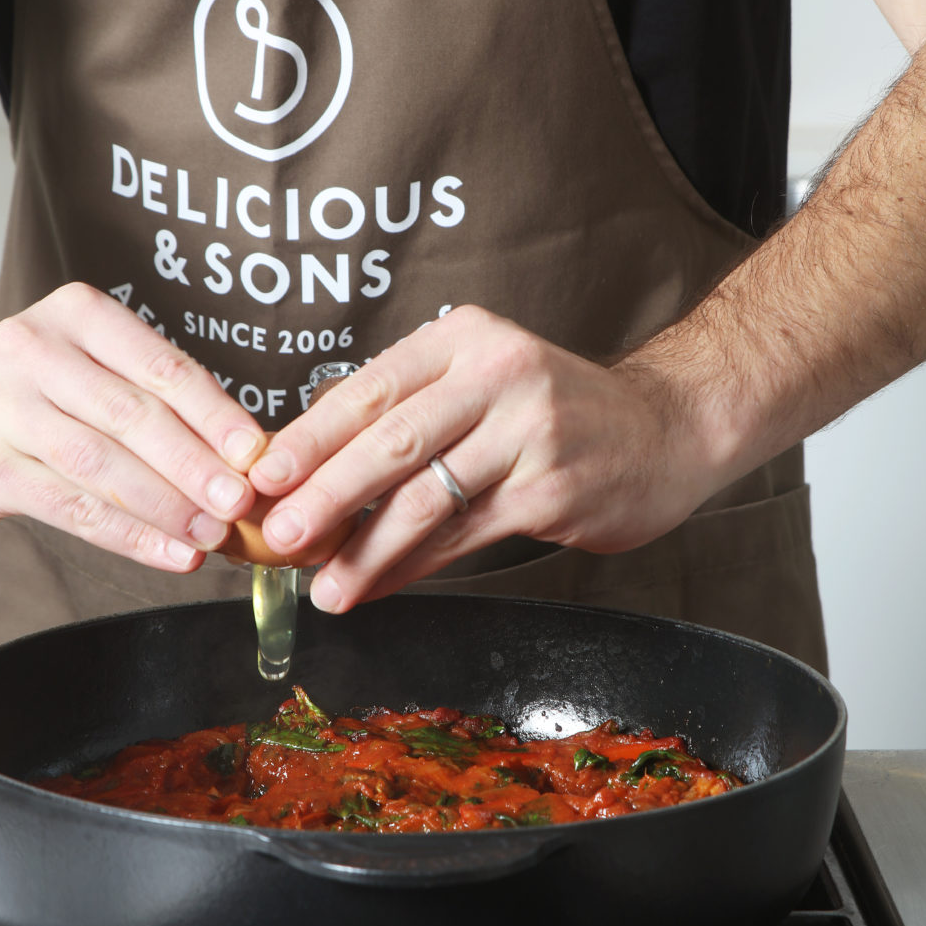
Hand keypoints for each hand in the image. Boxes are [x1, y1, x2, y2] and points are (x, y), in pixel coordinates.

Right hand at [0, 282, 266, 570]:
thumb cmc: (38, 396)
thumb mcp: (93, 368)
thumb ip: (157, 399)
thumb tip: (246, 452)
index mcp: (77, 315)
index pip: (159, 365)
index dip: (213, 413)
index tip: (255, 452)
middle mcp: (32, 350)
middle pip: (131, 415)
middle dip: (194, 465)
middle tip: (239, 503)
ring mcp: (0, 409)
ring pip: (101, 465)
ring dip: (165, 507)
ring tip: (211, 535)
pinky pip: (71, 508)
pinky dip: (128, 536)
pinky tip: (169, 553)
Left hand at [245, 305, 725, 611]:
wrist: (664, 430)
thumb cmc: (556, 411)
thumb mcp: (484, 379)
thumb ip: (410, 411)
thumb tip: (311, 467)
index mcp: (464, 339)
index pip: (369, 390)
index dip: (308, 438)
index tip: (261, 477)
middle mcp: (497, 374)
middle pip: (390, 442)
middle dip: (324, 495)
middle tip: (278, 535)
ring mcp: (529, 431)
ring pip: (425, 497)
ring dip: (366, 549)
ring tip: (326, 586)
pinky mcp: (550, 487)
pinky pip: (464, 535)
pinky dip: (414, 566)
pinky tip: (380, 585)